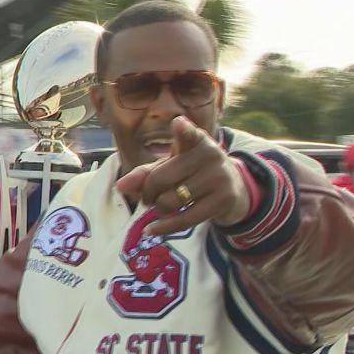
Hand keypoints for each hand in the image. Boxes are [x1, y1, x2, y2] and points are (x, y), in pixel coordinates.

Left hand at [116, 116, 250, 235]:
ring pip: (170, 201)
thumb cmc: (193, 174)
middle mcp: (209, 155)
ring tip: (161, 207)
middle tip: (148, 198)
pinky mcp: (223, 200)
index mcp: (196, 141)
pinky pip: (185, 219)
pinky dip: (163, 227)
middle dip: (147, 193)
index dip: (183, 131)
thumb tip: (120, 186)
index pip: (189, 134)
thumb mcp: (170, 167)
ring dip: (158, 209)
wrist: (232, 190)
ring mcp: (218, 178)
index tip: (178, 124)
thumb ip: (145, 174)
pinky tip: (151, 229)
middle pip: (161, 179)